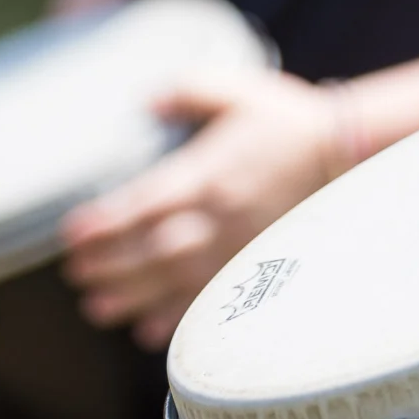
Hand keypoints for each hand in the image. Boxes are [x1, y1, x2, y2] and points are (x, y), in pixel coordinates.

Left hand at [61, 69, 356, 347]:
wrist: (345, 152)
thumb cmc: (289, 120)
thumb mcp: (237, 90)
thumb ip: (188, 91)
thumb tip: (147, 101)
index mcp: (206, 173)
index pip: (142, 203)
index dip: (104, 222)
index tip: (73, 233)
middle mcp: (216, 215)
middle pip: (149, 248)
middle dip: (108, 264)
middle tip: (75, 274)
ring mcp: (236, 245)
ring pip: (172, 279)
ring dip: (130, 296)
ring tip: (97, 307)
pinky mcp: (254, 263)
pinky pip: (209, 299)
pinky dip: (176, 318)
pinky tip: (150, 328)